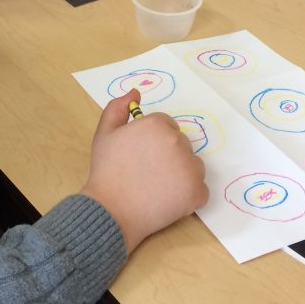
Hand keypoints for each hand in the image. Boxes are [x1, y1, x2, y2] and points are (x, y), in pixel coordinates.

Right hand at [79, 89, 207, 252]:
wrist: (111, 210)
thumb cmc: (107, 170)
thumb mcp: (104, 133)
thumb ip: (118, 108)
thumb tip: (135, 93)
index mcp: (157, 125)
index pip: (166, 126)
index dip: (152, 141)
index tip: (140, 155)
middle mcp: (178, 141)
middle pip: (181, 144)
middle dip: (167, 156)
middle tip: (146, 172)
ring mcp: (190, 167)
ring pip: (193, 165)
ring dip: (181, 173)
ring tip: (157, 186)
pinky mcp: (197, 192)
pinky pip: (199, 189)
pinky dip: (188, 195)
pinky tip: (167, 199)